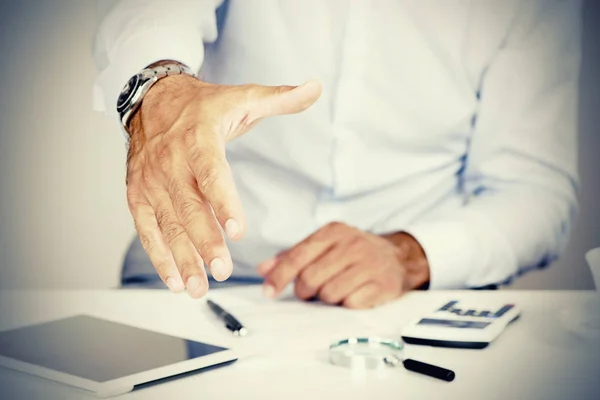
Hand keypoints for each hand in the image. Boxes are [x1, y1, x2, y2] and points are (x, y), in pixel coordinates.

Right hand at [126, 73, 321, 297]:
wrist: (151, 100)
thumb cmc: (202, 107)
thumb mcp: (241, 96)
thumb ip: (279, 98)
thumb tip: (314, 88)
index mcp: (198, 138)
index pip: (212, 173)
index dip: (224, 202)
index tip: (238, 230)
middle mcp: (170, 162)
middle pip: (188, 207)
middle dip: (204, 242)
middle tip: (221, 271)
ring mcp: (151, 181)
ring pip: (167, 224)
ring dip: (182, 258)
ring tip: (199, 287)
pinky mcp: (138, 195)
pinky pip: (147, 229)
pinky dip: (159, 256)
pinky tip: (175, 280)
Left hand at [257, 222, 429, 308]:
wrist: (398, 257)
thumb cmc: (353, 252)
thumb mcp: (325, 245)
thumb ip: (293, 255)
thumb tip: (264, 269)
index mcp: (333, 232)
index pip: (298, 256)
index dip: (279, 276)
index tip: (268, 292)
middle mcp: (352, 244)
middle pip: (311, 278)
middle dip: (304, 291)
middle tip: (309, 292)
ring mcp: (369, 264)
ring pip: (329, 293)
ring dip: (326, 298)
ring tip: (334, 290)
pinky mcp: (383, 284)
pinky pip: (351, 303)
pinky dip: (346, 304)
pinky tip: (353, 294)